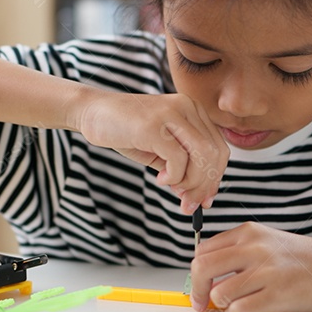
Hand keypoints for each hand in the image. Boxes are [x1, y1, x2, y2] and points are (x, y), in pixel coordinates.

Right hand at [76, 91, 228, 212]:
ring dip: (191, 182)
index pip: (219, 148)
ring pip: (202, 156)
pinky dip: (173, 177)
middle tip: (188, 204)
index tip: (204, 200)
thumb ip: (181, 169)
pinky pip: (178, 159)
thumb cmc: (125, 130)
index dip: (215, 178)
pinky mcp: (155, 125)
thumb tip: (198, 197)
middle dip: (204, 185)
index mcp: (193, 110)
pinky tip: (159, 178)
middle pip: (215, 154)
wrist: (92, 112)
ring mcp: (171, 113)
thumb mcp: (159, 151)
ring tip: (172, 188)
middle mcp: (187, 107)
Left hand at [189, 222, 311, 311]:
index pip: (203, 250)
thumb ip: (238, 251)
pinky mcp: (276, 295)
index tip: (198, 284)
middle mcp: (254, 249)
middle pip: (202, 268)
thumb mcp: (267, 240)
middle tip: (200, 302)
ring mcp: (266, 272)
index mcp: (248, 233)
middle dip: (196, 290)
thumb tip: (207, 274)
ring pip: (219, 293)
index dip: (196, 271)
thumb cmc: (303, 257)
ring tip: (235, 304)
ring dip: (222, 305)